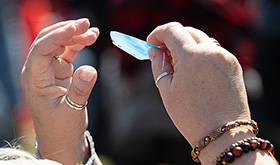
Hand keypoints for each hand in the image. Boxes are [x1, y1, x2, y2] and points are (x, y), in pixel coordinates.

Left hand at [21, 18, 98, 163]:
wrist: (62, 139)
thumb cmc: (61, 129)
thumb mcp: (71, 112)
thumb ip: (80, 90)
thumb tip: (90, 69)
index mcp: (34, 80)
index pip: (41, 49)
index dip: (58, 36)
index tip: (76, 28)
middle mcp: (38, 72)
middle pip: (47, 40)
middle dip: (66, 29)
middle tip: (85, 24)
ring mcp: (49, 70)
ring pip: (58, 44)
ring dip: (74, 35)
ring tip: (92, 31)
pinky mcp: (60, 72)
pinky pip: (67, 52)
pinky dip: (78, 44)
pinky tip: (90, 38)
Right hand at [147, 22, 251, 162]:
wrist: (223, 134)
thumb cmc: (191, 116)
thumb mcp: (166, 90)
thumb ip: (158, 65)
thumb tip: (154, 50)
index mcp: (191, 57)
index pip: (172, 30)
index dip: (158, 33)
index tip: (151, 42)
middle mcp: (211, 52)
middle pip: (188, 32)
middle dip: (173, 38)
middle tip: (163, 53)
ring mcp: (225, 57)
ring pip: (202, 40)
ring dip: (188, 46)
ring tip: (179, 65)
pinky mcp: (234, 65)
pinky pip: (213, 51)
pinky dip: (201, 54)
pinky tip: (196, 72)